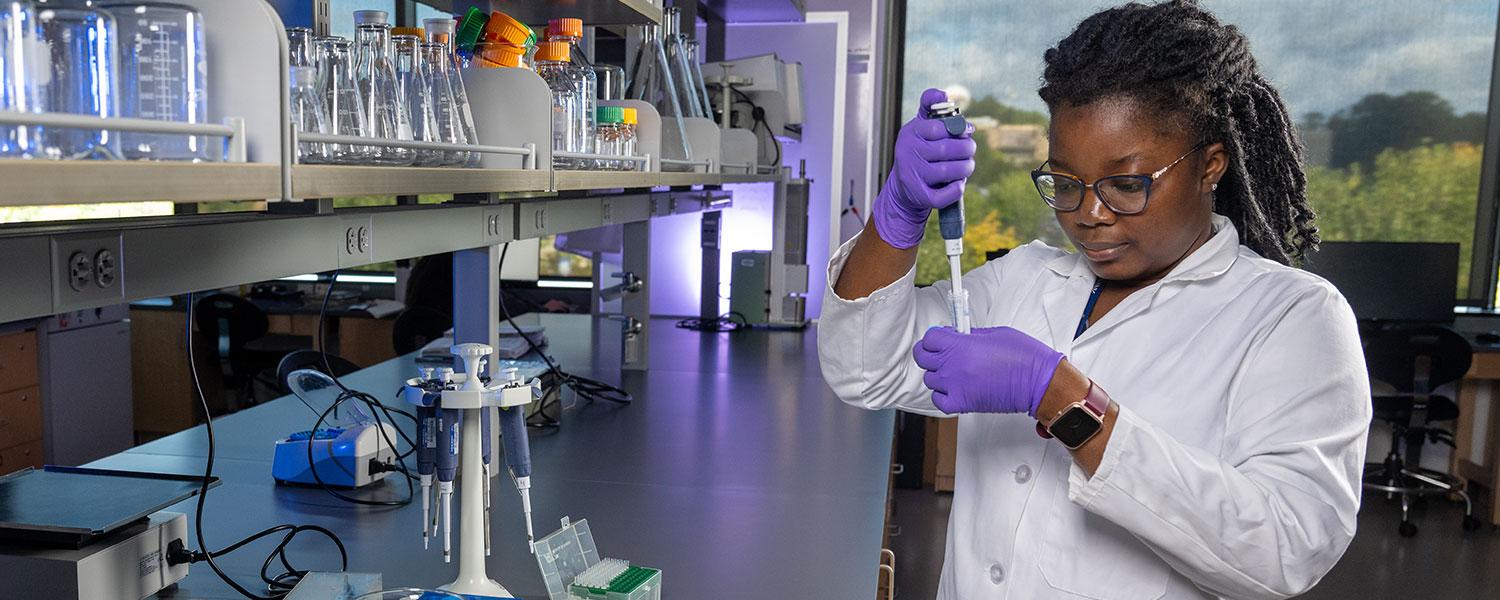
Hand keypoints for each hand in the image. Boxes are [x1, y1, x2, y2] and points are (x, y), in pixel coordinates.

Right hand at [872, 88, 977, 248]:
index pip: (938, 128)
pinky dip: (957, 189)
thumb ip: (932, 107)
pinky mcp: (919, 196)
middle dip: (966, 149)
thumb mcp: (922, 126)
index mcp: (910, 133)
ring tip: (967, 165)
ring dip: (965, 168)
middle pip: (945, 150)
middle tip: (970, 150)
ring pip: (947, 171)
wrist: (904, 188)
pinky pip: (944, 194)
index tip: (968, 131)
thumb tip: (943, 94)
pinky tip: (959, 183)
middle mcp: (907, 153)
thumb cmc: (919, 152)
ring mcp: (912, 175)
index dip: (959, 129)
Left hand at [913, 326, 1064, 415]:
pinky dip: (942, 395)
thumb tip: (957, 335)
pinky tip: (953, 389)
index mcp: (960, 345)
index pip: (929, 338)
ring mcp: (955, 386)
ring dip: (938, 374)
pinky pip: (938, 400)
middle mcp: (953, 366)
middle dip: (929, 352)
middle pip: (922, 358)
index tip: (941, 338)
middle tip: (941, 352)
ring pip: (930, 379)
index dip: (934, 337)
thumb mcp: (994, 333)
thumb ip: (970, 335)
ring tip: (954, 371)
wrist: (1038, 382)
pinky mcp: (962, 403)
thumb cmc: (1023, 357)